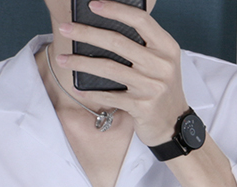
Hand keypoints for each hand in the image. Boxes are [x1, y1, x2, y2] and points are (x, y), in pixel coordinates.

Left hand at [56, 0, 187, 146]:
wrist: (173, 125)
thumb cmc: (162, 90)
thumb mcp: (161, 63)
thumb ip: (143, 46)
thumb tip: (105, 30)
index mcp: (166, 47)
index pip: (140, 20)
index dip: (115, 10)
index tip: (92, 5)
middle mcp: (160, 64)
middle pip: (117, 42)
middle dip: (87, 33)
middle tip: (66, 28)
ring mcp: (151, 86)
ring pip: (109, 68)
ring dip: (81, 62)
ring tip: (62, 59)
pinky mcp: (141, 106)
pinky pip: (110, 96)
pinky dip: (91, 92)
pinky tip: (76, 88)